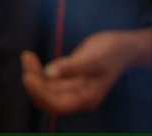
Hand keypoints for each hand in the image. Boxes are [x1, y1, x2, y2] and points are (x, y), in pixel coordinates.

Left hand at [21, 28, 151, 114]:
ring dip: (34, 74)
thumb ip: (72, 66)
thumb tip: (49, 74)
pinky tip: (32, 58)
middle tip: (27, 58)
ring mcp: (73, 87)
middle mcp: (78, 96)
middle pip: (49, 98)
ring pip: (47, 88)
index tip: (27, 76)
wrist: (124, 45)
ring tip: (27, 56)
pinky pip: (49, 79)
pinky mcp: (69, 77)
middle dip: (34, 82)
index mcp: (87, 98)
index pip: (57, 105)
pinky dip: (39, 70)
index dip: (40, 94)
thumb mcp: (94, 58)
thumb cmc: (113, 52)